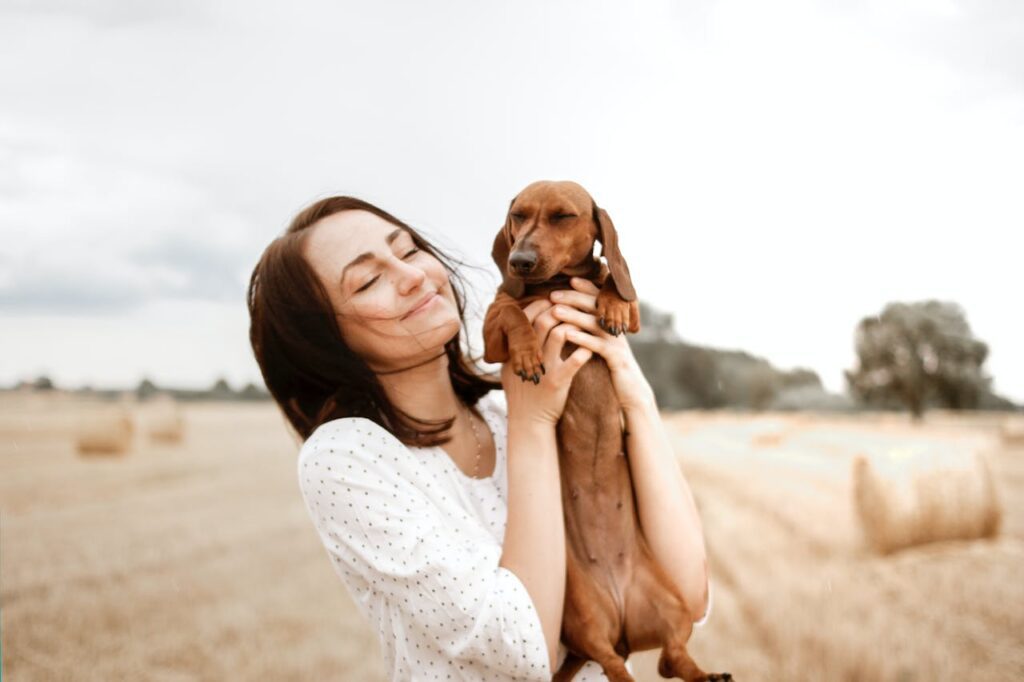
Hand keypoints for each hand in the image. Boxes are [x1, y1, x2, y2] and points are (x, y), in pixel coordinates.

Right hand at [501, 297, 592, 425]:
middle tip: (571, 308)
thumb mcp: (510, 368)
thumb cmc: (522, 392)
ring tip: (582, 325)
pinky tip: (589, 349)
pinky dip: (584, 351)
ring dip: (574, 326)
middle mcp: (528, 356)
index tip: (552, 301)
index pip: (526, 318)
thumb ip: (514, 348)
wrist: (528, 421)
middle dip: (560, 310)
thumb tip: (517, 325)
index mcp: (516, 350)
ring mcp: (543, 368)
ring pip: (560, 334)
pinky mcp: (558, 382)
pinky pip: (574, 361)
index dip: (540, 305)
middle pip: (544, 320)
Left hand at [548, 277, 655, 411]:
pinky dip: (582, 338)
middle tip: (552, 294)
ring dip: (574, 315)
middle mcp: (616, 329)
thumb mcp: (603, 345)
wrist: (631, 392)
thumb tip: (574, 316)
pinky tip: (567, 335)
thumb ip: (594, 330)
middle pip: (596, 306)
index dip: (586, 288)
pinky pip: (598, 345)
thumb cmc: (612, 368)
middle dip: (574, 298)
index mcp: (612, 324)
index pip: (600, 299)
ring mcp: (618, 343)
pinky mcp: (617, 359)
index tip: (569, 280)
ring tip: (555, 311)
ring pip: (595, 323)